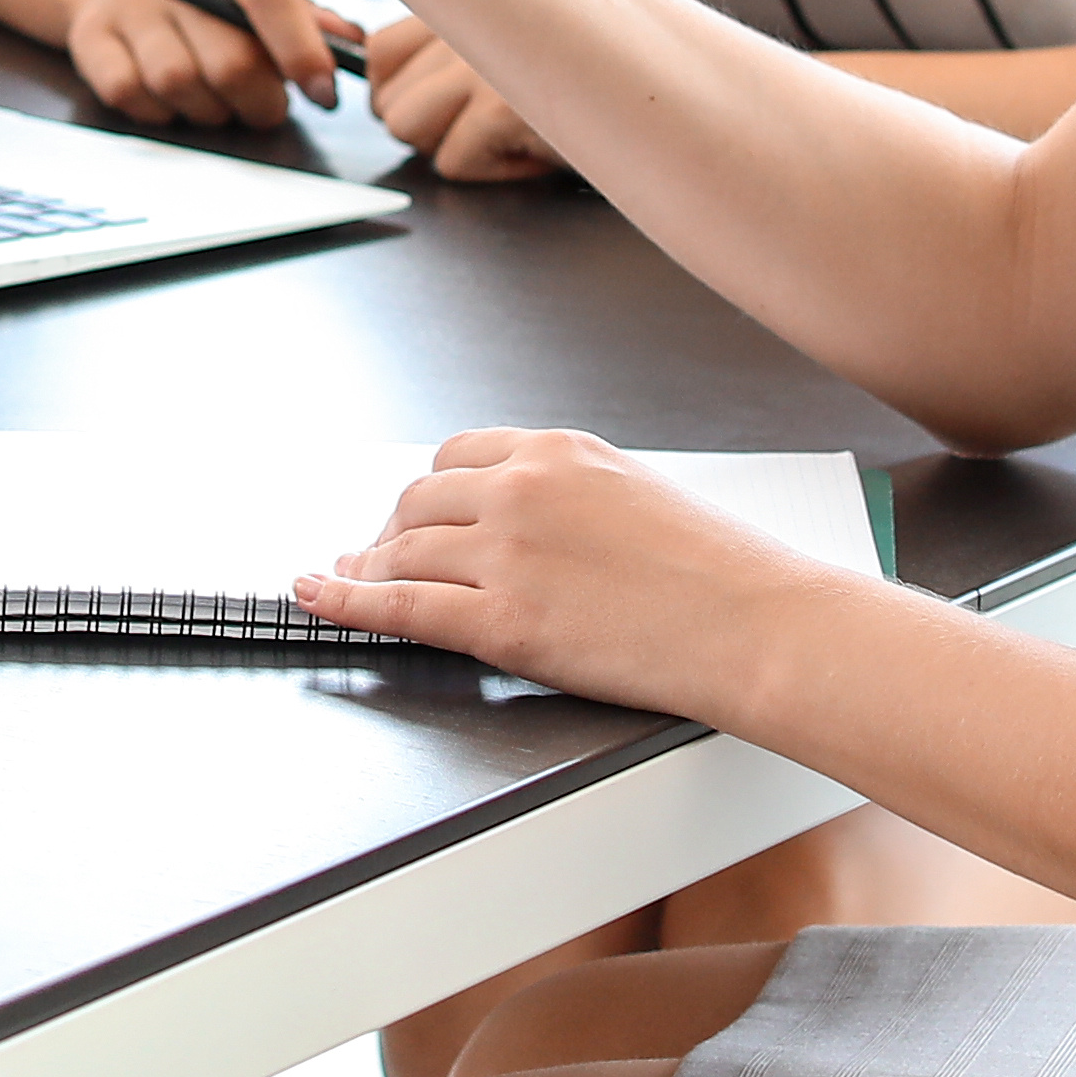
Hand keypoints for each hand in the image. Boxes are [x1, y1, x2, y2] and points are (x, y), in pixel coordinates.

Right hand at [63, 0, 341, 129]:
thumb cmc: (215, 0)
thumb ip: (310, 22)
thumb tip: (353, 48)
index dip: (301, 49)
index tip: (323, 92)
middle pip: (228, 58)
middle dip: (259, 100)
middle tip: (267, 106)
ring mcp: (128, 1)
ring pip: (178, 83)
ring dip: (210, 110)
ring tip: (220, 100)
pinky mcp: (90, 36)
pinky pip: (131, 95)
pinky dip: (160, 112)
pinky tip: (173, 98)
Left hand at [289, 429, 852, 718]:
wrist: (759, 625)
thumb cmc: (724, 575)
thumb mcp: (641, 497)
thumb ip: (574, 498)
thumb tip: (529, 523)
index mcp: (562, 451)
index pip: (458, 454)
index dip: (427, 492)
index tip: (416, 514)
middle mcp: (524, 490)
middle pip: (417, 501)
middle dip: (391, 532)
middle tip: (380, 556)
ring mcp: (508, 554)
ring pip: (401, 552)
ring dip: (370, 569)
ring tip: (353, 580)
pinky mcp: (504, 621)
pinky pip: (400, 606)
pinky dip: (345, 600)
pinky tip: (316, 594)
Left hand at [357, 17, 558, 184]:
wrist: (652, 100)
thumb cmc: (578, 83)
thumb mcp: (504, 50)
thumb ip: (440, 55)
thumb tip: (369, 84)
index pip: (377, 52)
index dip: (397, 95)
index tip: (440, 110)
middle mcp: (467, 19)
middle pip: (387, 103)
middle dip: (431, 131)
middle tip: (486, 127)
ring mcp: (481, 61)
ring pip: (407, 130)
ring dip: (456, 149)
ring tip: (507, 135)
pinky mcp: (501, 105)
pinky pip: (452, 162)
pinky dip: (494, 173)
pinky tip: (532, 151)